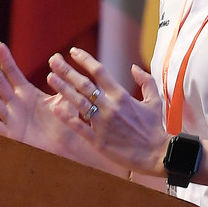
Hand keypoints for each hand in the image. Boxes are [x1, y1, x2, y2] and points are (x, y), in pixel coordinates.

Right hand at [0, 42, 85, 156]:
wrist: (65, 147)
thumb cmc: (63, 123)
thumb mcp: (64, 100)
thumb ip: (62, 81)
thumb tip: (57, 57)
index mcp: (27, 93)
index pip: (13, 73)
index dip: (6, 60)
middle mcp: (16, 104)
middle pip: (0, 83)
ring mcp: (11, 118)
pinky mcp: (11, 135)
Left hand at [47, 47, 170, 175]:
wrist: (157, 155)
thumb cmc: (155, 128)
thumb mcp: (154, 101)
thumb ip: (146, 81)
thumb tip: (134, 67)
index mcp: (121, 95)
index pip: (99, 71)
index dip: (84, 59)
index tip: (73, 52)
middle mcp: (110, 106)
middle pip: (84, 84)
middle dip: (67, 71)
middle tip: (53, 61)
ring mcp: (102, 123)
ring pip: (78, 102)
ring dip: (63, 89)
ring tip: (50, 77)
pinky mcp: (98, 141)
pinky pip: (79, 126)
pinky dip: (66, 117)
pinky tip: (55, 108)